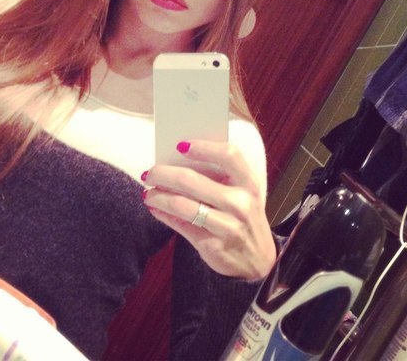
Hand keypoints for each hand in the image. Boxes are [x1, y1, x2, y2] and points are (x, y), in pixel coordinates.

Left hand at [142, 140, 276, 280]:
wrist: (258, 261)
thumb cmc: (243, 217)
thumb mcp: (242, 194)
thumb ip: (218, 177)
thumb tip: (176, 160)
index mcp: (249, 184)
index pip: (229, 156)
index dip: (204, 147)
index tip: (180, 145)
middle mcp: (240, 203)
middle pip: (191, 180)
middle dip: (163, 174)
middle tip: (149, 173)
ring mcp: (227, 226)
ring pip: (180, 204)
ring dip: (157, 196)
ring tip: (148, 192)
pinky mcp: (213, 245)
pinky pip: (179, 224)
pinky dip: (162, 213)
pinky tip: (154, 208)